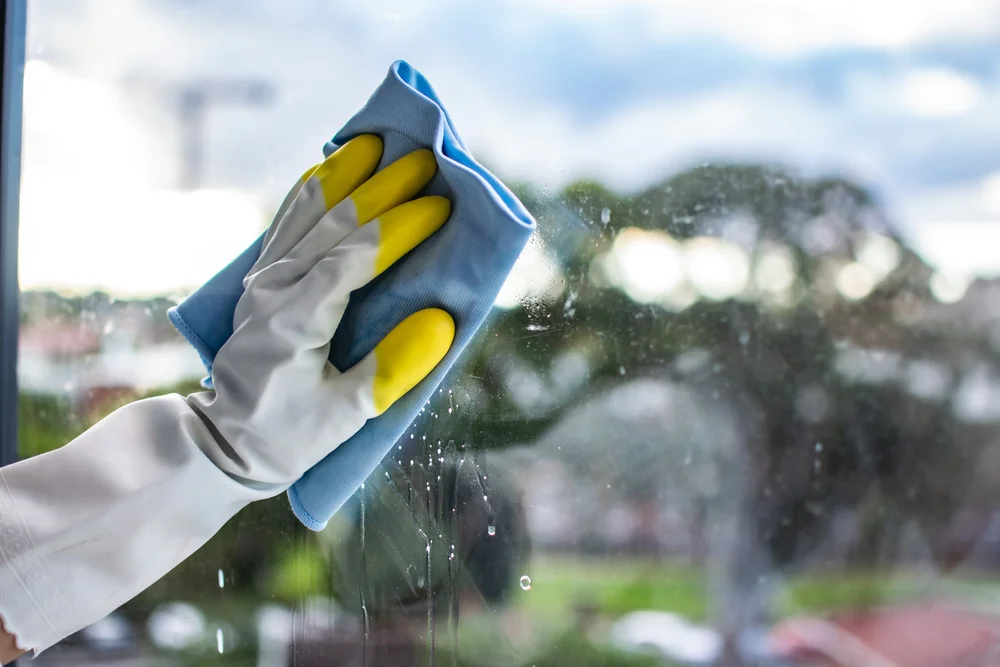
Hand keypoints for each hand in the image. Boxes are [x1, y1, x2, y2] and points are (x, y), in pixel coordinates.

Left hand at [188, 134, 453, 488]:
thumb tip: (441, 320)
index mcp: (296, 319)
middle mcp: (274, 289)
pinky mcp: (259, 283)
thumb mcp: (344, 417)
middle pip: (332, 225)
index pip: (354, 259)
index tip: (440, 206)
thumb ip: (391, 369)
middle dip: (381, 189)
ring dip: (344, 177)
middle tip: (424, 160)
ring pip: (306, 215)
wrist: (224, 443)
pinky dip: (309, 193)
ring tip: (375, 142)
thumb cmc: (288, 435)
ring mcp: (262, 282)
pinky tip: (327, 169)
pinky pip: (285, 225)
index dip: (399, 230)